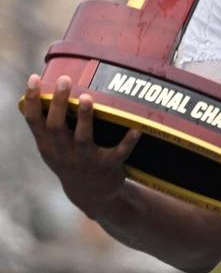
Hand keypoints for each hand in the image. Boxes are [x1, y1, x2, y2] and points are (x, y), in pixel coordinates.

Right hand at [21, 74, 140, 219]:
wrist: (92, 194)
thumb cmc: (72, 161)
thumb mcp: (54, 148)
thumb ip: (50, 125)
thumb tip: (49, 88)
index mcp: (48, 147)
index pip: (34, 121)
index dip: (32, 100)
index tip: (33, 78)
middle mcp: (63, 154)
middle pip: (56, 127)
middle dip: (58, 103)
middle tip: (64, 80)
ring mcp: (86, 161)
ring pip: (83, 139)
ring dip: (85, 118)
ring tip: (87, 97)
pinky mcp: (108, 166)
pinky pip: (119, 153)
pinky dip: (128, 142)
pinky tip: (136, 130)